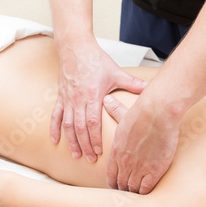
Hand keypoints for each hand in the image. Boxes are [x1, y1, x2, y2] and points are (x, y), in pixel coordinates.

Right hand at [50, 37, 146, 162]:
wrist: (75, 47)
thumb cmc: (96, 60)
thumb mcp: (117, 72)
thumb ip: (133, 83)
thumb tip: (151, 89)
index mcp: (93, 94)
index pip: (92, 121)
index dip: (94, 137)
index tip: (98, 151)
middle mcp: (78, 99)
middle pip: (79, 127)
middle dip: (85, 145)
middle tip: (90, 159)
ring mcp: (68, 99)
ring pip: (67, 124)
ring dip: (71, 141)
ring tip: (76, 155)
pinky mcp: (61, 97)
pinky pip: (55, 116)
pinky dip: (54, 129)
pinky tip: (55, 141)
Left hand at [103, 94, 180, 193]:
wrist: (157, 112)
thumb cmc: (142, 111)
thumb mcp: (123, 113)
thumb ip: (114, 111)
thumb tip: (107, 100)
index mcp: (116, 151)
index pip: (110, 175)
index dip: (113, 183)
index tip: (117, 186)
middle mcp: (125, 162)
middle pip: (121, 184)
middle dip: (124, 188)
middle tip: (128, 192)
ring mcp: (139, 167)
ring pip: (133, 188)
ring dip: (134, 191)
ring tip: (138, 195)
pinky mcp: (154, 170)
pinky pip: (146, 188)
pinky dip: (145, 192)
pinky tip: (147, 192)